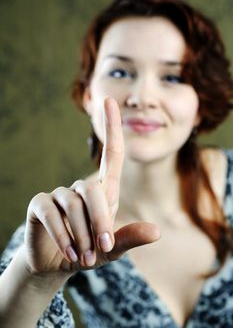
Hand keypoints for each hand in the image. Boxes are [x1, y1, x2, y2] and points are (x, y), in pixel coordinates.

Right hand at [25, 98, 159, 274]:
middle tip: (101, 250)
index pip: (111, 153)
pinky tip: (69, 254)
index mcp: (104, 192)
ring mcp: (59, 194)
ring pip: (74, 205)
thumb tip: (157, 232)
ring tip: (84, 257)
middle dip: (99, 222)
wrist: (57, 265)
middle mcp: (81, 188)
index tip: (110, 101)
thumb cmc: (91, 252)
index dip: (112, 127)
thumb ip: (130, 238)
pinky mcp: (40, 204)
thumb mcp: (113, 248)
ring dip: (81, 235)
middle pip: (93, 190)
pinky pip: (52, 214)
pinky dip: (63, 237)